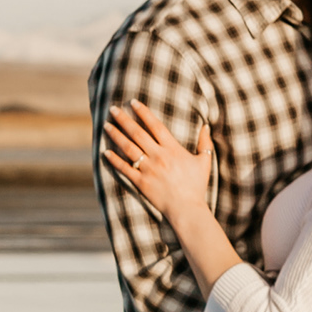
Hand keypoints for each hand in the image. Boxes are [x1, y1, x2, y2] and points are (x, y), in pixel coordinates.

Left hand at [103, 101, 213, 226]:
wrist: (187, 209)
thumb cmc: (197, 186)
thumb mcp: (204, 162)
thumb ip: (205, 143)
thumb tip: (206, 126)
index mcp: (172, 149)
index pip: (155, 125)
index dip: (143, 112)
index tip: (133, 102)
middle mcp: (159, 156)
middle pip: (137, 133)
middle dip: (124, 119)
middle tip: (112, 109)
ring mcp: (149, 169)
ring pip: (129, 148)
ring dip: (116, 135)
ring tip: (106, 126)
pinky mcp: (142, 183)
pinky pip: (125, 169)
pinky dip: (115, 160)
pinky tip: (106, 152)